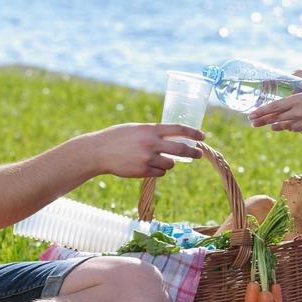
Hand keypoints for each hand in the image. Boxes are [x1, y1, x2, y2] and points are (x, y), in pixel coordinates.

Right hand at [85, 122, 203, 177]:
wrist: (99, 151)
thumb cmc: (117, 137)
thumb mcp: (137, 129)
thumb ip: (153, 133)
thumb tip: (172, 138)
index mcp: (151, 129)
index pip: (178, 129)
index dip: (193, 133)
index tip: (203, 135)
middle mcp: (151, 143)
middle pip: (181, 149)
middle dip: (193, 152)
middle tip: (199, 154)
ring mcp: (148, 158)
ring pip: (170, 164)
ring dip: (169, 162)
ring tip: (158, 159)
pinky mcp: (143, 171)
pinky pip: (160, 173)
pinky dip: (158, 170)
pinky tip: (148, 166)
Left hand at [248, 82, 301, 133]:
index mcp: (299, 100)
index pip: (276, 106)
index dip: (262, 110)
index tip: (252, 113)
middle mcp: (299, 112)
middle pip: (276, 117)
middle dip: (262, 120)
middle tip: (251, 122)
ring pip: (284, 124)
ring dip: (273, 125)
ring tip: (264, 126)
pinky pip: (295, 128)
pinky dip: (287, 127)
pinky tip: (283, 127)